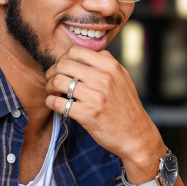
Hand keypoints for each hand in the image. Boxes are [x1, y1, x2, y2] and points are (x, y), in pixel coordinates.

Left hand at [44, 46, 164, 165]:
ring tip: (54, 92)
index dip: (63, 58)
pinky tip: (56, 104)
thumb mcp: (123, 78)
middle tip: (52, 80)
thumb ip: (107, 63)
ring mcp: (95, 97)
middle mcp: (103, 79)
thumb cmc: (127, 106)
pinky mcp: (87, 114)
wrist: (136, 134)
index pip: (76, 51)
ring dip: (50, 86)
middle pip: (63, 64)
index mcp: (111, 67)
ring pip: (58, 82)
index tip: (62, 68)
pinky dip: (51, 102)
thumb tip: (87, 53)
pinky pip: (57, 103)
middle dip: (52, 71)